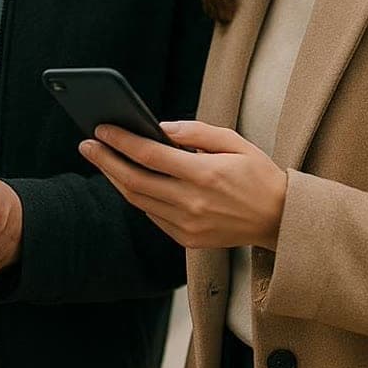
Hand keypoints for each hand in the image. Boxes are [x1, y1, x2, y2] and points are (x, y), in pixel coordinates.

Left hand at [79, 121, 286, 249]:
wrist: (281, 220)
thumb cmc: (258, 174)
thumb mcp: (234, 141)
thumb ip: (195, 131)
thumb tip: (159, 127)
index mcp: (205, 174)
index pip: (150, 155)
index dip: (121, 140)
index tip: (101, 128)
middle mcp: (193, 202)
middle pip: (135, 180)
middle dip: (106, 160)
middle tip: (86, 144)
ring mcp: (189, 225)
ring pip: (139, 200)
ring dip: (116, 179)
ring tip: (101, 160)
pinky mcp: (188, 240)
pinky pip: (153, 216)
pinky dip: (137, 197)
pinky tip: (127, 181)